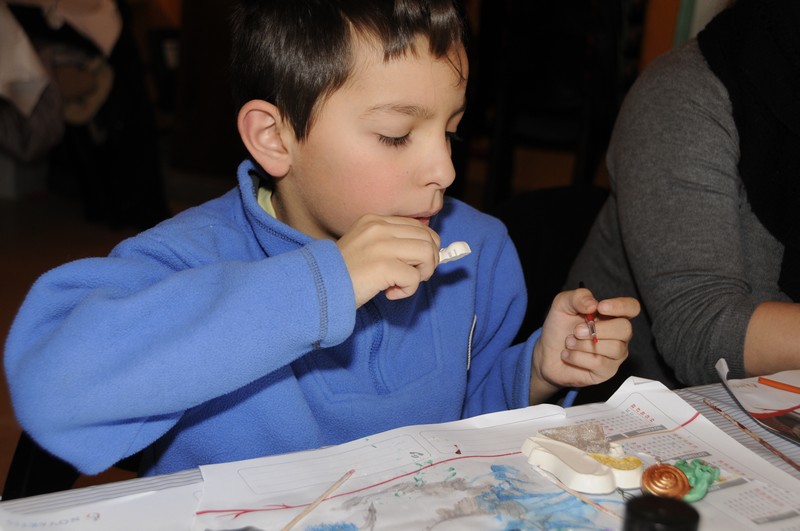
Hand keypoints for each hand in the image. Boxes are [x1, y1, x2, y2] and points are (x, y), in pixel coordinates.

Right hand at [337, 214, 440, 307]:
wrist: (319, 288)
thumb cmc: (344, 274)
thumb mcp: (367, 248)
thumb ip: (393, 244)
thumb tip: (429, 253)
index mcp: (375, 221)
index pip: (419, 227)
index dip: (426, 247)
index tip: (416, 265)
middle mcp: (379, 228)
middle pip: (428, 238)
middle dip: (428, 262)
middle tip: (412, 277)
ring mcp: (381, 245)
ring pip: (426, 253)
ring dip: (421, 274)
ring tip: (402, 284)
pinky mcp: (383, 266)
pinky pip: (414, 278)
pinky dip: (407, 290)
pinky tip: (389, 293)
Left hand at [529, 287, 640, 403]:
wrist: (546, 353)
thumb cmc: (559, 328)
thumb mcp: (562, 305)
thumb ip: (577, 297)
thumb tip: (593, 304)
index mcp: (612, 315)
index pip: (632, 307)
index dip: (621, 306)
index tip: (601, 307)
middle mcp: (618, 335)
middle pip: (625, 329)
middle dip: (598, 329)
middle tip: (576, 331)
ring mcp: (615, 354)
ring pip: (614, 348)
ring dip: (584, 344)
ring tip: (569, 343)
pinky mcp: (607, 371)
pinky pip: (600, 363)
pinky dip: (578, 357)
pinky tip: (568, 354)